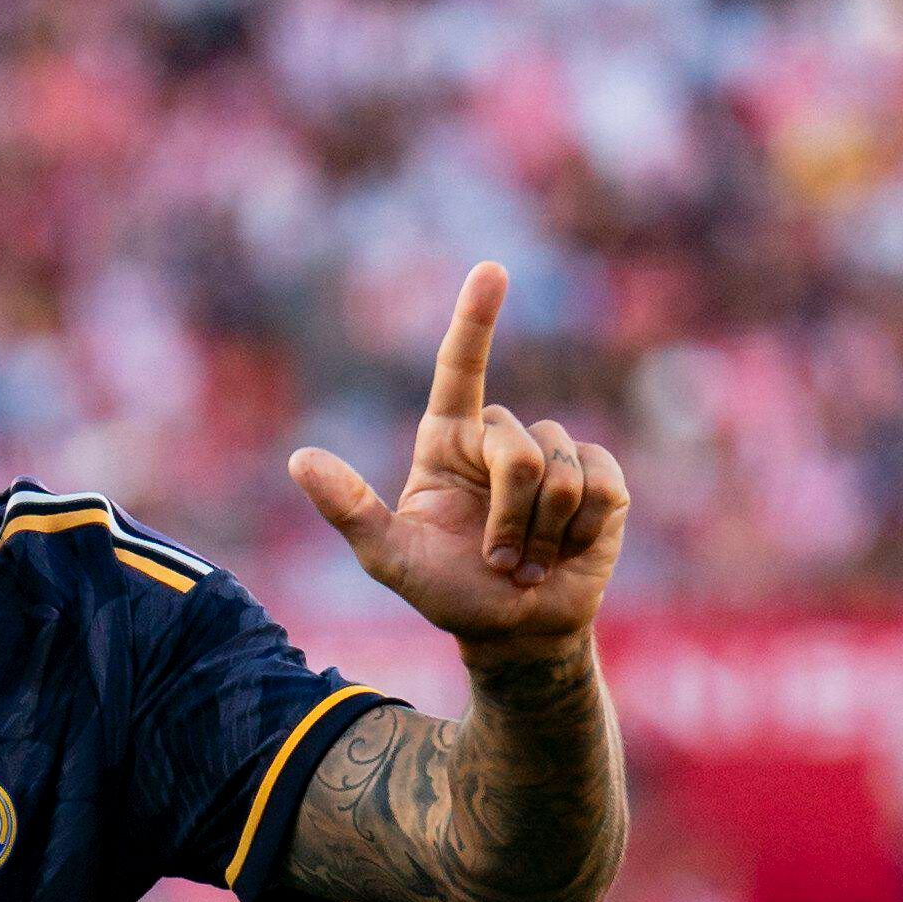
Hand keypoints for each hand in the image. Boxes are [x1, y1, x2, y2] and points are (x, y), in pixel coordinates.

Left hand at [289, 263, 626, 653]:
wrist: (512, 631)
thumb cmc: (446, 591)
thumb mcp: (389, 557)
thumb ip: (349, 509)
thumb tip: (299, 459)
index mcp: (448, 442)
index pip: (460, 370)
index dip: (475, 320)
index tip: (490, 270)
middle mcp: (500, 440)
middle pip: (518, 449)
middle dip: (508, 517)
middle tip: (497, 561)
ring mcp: (556, 456)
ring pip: (559, 473)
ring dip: (540, 533)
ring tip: (527, 562)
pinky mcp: (603, 481)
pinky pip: (599, 486)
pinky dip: (581, 531)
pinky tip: (568, 552)